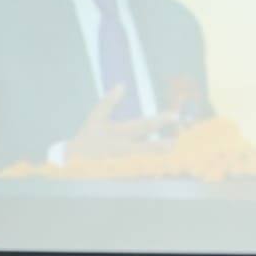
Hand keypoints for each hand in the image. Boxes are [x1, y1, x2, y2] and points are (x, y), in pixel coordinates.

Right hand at [61, 88, 178, 161]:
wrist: (77, 159)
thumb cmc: (89, 135)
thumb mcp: (96, 117)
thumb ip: (109, 102)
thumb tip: (121, 86)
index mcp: (117, 133)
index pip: (142, 125)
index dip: (159, 121)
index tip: (174, 115)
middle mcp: (124, 148)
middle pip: (148, 144)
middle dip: (164, 141)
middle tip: (178, 136)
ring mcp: (127, 160)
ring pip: (149, 157)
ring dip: (162, 151)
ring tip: (174, 145)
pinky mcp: (127, 169)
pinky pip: (145, 166)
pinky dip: (155, 160)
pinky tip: (166, 156)